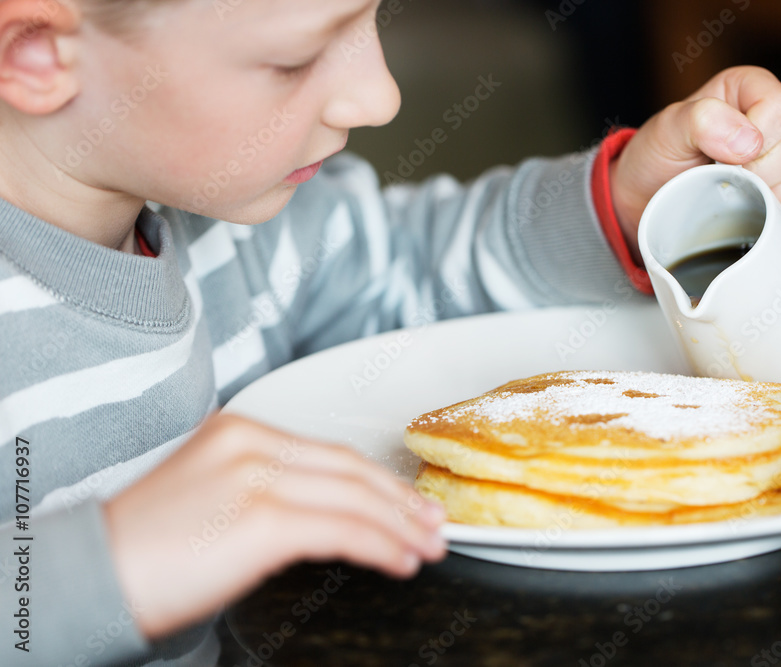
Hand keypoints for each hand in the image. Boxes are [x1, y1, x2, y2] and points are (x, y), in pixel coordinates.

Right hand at [103, 412, 446, 639]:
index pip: (330, 453)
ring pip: (356, 498)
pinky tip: (399, 560)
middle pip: (351, 470)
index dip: (378, 479)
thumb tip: (323, 515)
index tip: (407, 500)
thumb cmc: (144, 548)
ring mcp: (258, 477)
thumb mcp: (212, 495)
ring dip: (401, 525)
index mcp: (241, 430)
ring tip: (428, 546)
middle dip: (401, 499)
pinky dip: (381, 546)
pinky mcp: (262, 518)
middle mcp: (253, 443)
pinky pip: (344, 530)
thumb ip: (266, 489)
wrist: (91, 576)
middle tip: (433, 522)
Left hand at [610, 66, 780, 260]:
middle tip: (722, 180)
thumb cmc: (658, 160)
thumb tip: (748, 141)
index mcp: (751, 90)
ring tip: (739, 195)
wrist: (649, 203)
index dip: (754, 142)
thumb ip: (701, 120)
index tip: (718, 158)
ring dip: (777, 196)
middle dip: (757, 175)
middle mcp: (777, 120)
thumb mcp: (665, 131)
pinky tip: (758, 212)